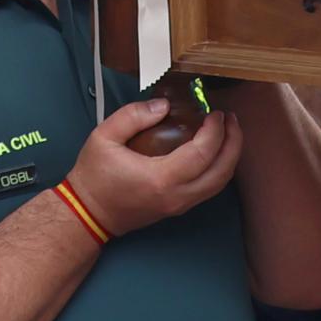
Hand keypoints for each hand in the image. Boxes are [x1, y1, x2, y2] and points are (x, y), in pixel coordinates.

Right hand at [71, 94, 243, 235]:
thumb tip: (163, 106)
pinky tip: (214, 150)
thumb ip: (133, 116)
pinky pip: (208, 189)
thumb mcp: (104, 138)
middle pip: (222, 172)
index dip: (216, 131)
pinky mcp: (177, 208)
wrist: (87, 214)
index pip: (203, 153)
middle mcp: (176, 196)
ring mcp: (179, 206)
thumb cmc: (94, 176)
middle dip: (233, 142)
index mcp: (161, 179)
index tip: (215, 112)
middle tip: (230, 119)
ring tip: (227, 131)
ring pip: (219, 184)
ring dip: (229, 156)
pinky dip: (219, 168)